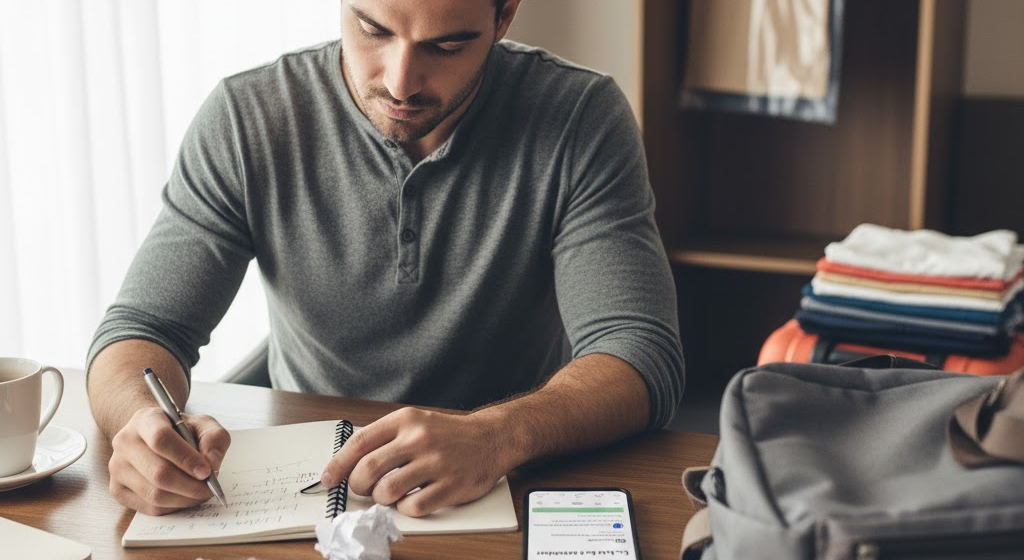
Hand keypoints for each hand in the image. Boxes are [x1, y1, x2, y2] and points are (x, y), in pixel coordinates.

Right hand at [107, 407, 230, 515]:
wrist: (155, 437)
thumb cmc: (182, 431)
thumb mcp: (203, 425)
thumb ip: (214, 439)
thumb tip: (211, 464)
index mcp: (145, 420)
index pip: (161, 439)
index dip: (186, 458)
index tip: (207, 471)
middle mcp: (124, 442)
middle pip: (158, 472)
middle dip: (190, 486)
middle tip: (209, 489)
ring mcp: (117, 467)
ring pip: (154, 494)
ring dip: (184, 499)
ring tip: (200, 493)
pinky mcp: (117, 489)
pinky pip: (149, 507)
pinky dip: (172, 507)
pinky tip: (184, 498)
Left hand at [320, 407, 513, 517]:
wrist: (491, 438)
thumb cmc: (448, 434)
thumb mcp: (416, 422)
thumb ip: (385, 438)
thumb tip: (347, 463)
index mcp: (406, 420)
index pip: (360, 442)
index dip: (338, 464)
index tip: (328, 478)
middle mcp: (419, 439)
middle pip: (368, 469)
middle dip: (358, 485)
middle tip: (363, 489)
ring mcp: (436, 462)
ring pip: (387, 491)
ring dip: (382, 498)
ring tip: (390, 494)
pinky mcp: (451, 485)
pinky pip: (413, 507)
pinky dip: (406, 508)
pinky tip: (412, 499)